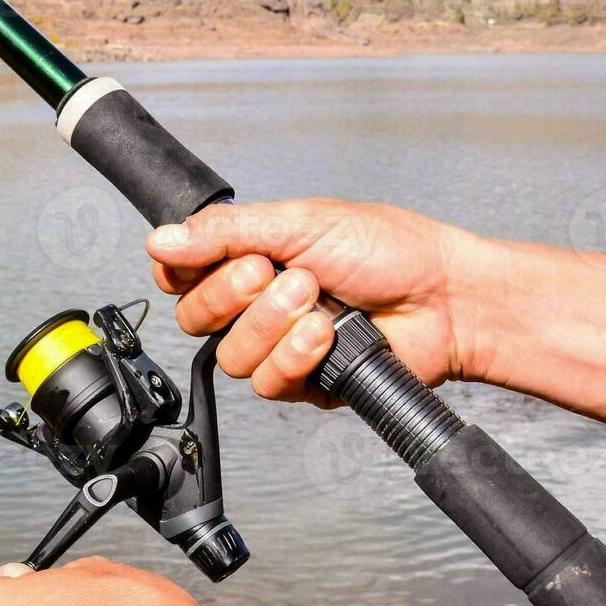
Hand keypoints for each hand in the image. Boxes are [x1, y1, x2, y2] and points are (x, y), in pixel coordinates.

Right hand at [145, 200, 483, 405]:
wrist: (445, 298)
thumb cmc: (388, 249)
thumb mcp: (298, 222)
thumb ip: (224, 232)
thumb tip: (159, 240)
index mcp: (247, 258)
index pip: (180, 275)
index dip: (179, 273)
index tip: (195, 261)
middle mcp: (254, 304)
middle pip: (194, 317)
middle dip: (235, 294)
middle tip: (278, 272)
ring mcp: (275, 345)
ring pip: (228, 355)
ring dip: (272, 325)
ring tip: (317, 301)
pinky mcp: (300, 382)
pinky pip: (267, 383)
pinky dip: (295, 356)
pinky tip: (326, 335)